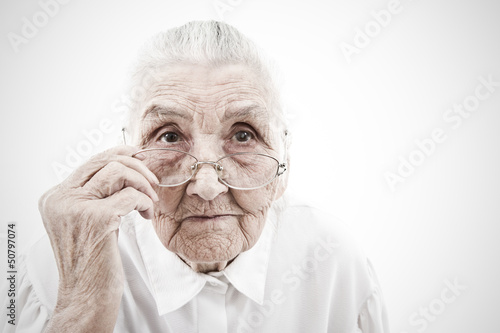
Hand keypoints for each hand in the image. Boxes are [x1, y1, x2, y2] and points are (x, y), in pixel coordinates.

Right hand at [38, 145, 158, 331]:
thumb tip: (125, 167)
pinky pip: (132, 196)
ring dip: (143, 184)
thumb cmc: (93, 260)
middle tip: (152, 182)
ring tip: (150, 202)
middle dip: (136, 166)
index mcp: (55, 197)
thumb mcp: (87, 221)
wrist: (87, 295)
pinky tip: (146, 216)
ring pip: (118, 171)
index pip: (90, 162)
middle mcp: (60, 199)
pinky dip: (145, 202)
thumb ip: (95, 195)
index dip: (119, 155)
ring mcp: (76, 207)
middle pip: (104, 160)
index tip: (140, 159)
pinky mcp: (96, 218)